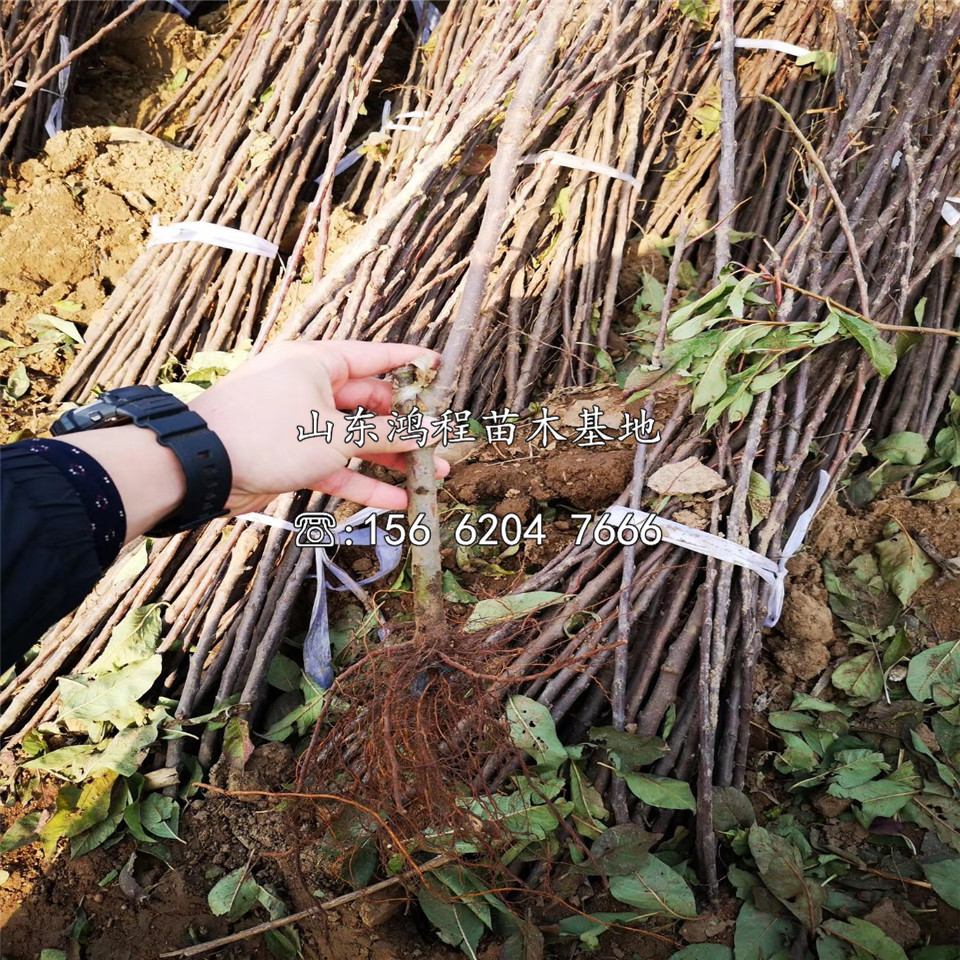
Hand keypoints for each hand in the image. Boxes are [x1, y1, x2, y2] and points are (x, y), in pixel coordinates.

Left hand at [66, 341, 449, 541]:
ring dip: (391, 459)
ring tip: (430, 476)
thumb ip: (386, 436)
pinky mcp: (292, 457)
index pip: (375, 357)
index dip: (410, 364)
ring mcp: (300, 424)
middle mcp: (309, 388)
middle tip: (441, 441)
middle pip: (369, 404)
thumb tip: (430, 432)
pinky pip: (336, 467)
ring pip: (355, 440)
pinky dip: (362, 482)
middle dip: (405, 426)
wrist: (201, 468)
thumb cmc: (268, 435)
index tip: (441, 370)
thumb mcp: (335, 435)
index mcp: (317, 363)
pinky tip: (395, 500)